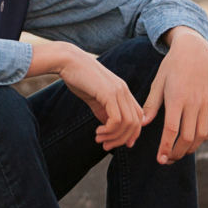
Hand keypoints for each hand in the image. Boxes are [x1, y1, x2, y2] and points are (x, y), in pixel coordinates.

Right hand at [28, 41, 143, 150]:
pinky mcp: (108, 93)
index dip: (133, 133)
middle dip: (123, 139)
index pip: (138, 116)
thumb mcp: (95, 97)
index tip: (120, 144)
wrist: (68, 61)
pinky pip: (116, 119)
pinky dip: (109, 131)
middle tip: (106, 146)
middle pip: (136, 122)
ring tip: (100, 139)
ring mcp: (118, 91)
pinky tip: (98, 132)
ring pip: (128, 123)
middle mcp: (124, 90)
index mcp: (123, 90)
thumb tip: (109, 127)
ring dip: (114, 137)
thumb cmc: (79, 78)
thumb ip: (104, 111)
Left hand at [141, 27, 207, 164]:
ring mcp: (207, 103)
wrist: (195, 50)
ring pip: (201, 135)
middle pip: (187, 137)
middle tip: (167, 160)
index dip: (166, 148)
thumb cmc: (172, 66)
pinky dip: (203, 138)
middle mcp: (194, 103)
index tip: (160, 159)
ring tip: (179, 153)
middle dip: (177, 153)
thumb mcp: (158, 82)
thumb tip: (142, 124)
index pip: (171, 130)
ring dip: (190, 148)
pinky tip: (193, 141)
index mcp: (177, 98)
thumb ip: (151, 104)